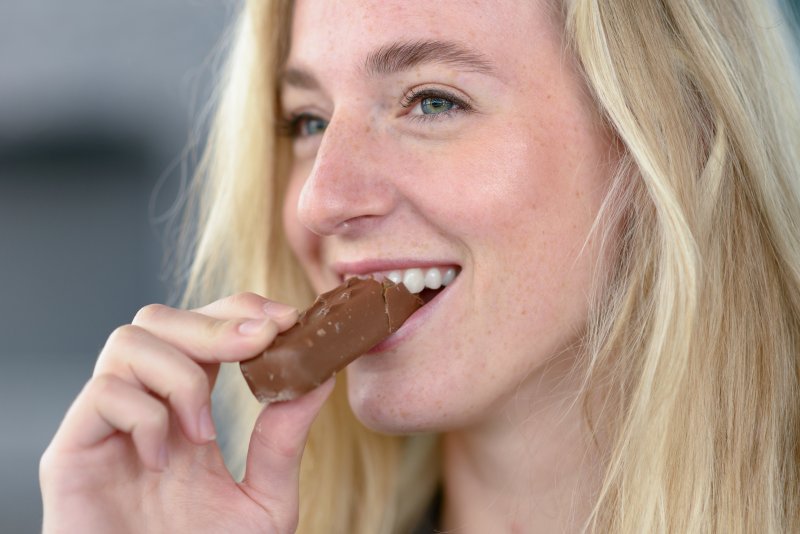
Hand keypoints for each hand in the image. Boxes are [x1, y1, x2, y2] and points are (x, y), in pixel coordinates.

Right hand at [39, 292, 333, 533]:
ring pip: (129, 341)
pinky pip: (103, 394)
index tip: (286, 320)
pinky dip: (144, 414)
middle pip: (161, 320)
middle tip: (261, 341)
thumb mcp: (265, 499)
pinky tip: (163, 461)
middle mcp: (143, 407)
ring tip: (203, 433)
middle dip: (215, 323)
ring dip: (181, 374)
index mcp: (186, 410)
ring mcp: (105, 427)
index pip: (203, 329)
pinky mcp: (71, 454)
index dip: (240, 312)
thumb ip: (284, 441)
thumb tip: (320, 378)